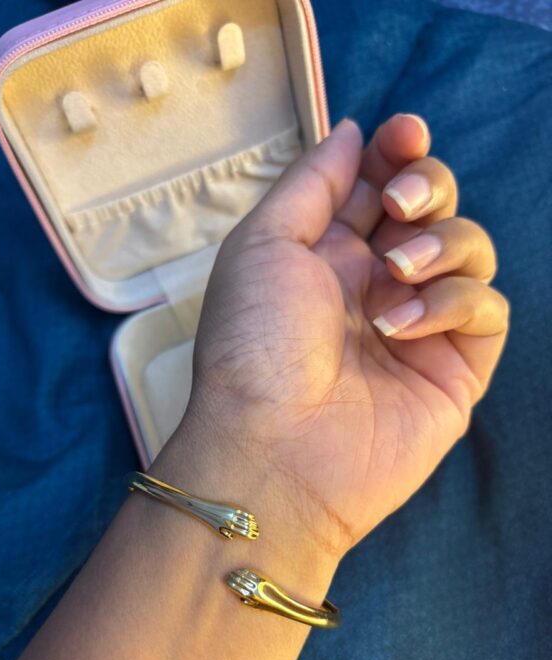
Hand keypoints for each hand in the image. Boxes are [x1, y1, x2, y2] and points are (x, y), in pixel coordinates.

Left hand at [187, 115, 507, 559]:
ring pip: (471, 251)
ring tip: (396, 274)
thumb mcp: (264, 244)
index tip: (406, 134)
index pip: (382, 186)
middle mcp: (377, 285)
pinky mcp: (454, 370)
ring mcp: (419, 327)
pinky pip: (487, 310)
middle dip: (428, 187)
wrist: (273, 447)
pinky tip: (404, 326)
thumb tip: (353, 131)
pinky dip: (456, 302)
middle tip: (401, 206)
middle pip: (434, 209)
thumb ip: (312, 183)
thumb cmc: (254, 345)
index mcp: (330, 255)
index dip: (401, 154)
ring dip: (442, 245)